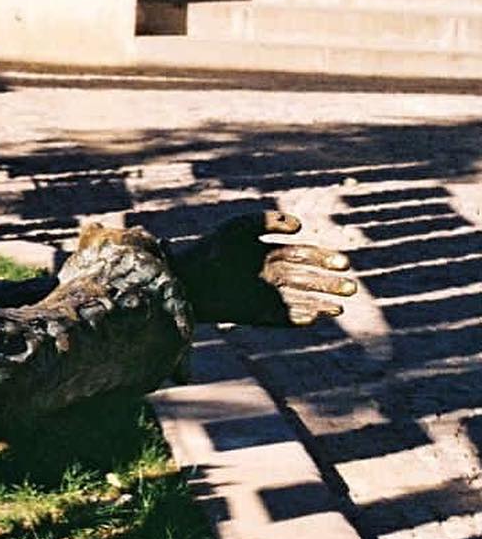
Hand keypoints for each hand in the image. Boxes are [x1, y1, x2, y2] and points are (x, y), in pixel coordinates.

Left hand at [172, 211, 356, 326]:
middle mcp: (272, 275)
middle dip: (330, 283)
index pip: (305, 255)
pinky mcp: (258, 314)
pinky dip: (300, 319)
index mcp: (269, 253)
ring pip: (302, 300)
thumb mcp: (239, 226)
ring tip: (340, 307)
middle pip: (309, 279)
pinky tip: (315, 316)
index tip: (344, 263)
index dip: (326, 259)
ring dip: (321, 304)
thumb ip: (269, 220)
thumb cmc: (210, 249)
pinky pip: (284, 319)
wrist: (186, 278)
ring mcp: (266, 296)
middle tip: (352, 287)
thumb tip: (301, 226)